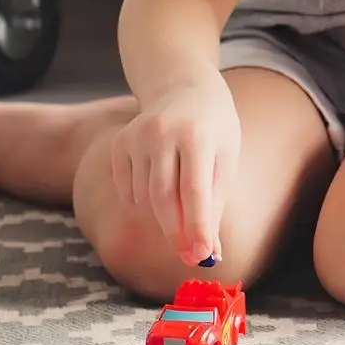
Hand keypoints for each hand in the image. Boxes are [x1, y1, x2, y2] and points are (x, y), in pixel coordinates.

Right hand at [110, 77, 240, 266]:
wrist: (184, 89)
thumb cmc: (214, 130)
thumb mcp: (225, 158)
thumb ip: (215, 203)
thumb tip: (210, 252)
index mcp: (197, 134)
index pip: (194, 189)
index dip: (196, 225)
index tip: (201, 255)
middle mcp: (162, 133)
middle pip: (163, 198)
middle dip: (176, 232)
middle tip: (189, 255)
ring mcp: (136, 136)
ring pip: (144, 198)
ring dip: (164, 214)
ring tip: (183, 201)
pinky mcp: (119, 143)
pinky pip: (128, 190)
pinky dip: (144, 201)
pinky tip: (160, 182)